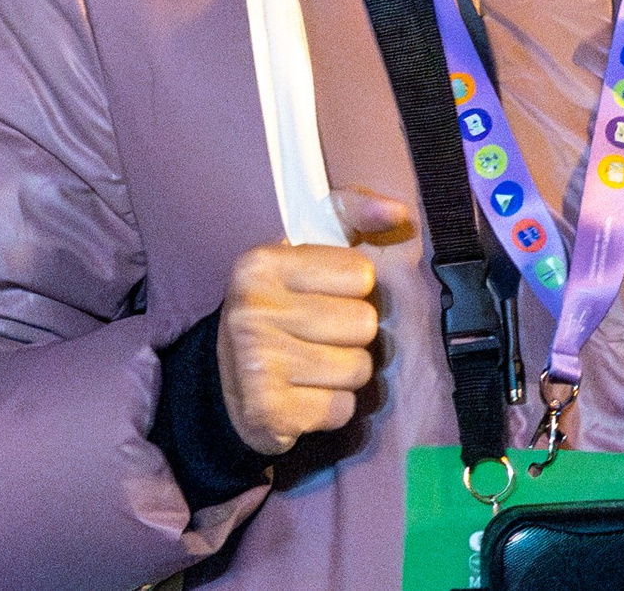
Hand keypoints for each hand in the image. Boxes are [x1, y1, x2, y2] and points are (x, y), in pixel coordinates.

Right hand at [216, 186, 411, 455]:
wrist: (225, 383)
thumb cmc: (281, 307)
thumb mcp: (306, 249)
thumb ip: (352, 215)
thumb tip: (399, 213)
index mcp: (263, 263)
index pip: (360, 275)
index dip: (352, 289)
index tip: (323, 295)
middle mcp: (253, 310)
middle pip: (364, 324)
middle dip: (353, 335)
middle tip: (320, 337)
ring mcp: (257, 363)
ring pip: (359, 368)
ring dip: (345, 373)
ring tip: (313, 366)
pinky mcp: (267, 411)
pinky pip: (342, 408)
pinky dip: (332, 407)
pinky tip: (305, 395)